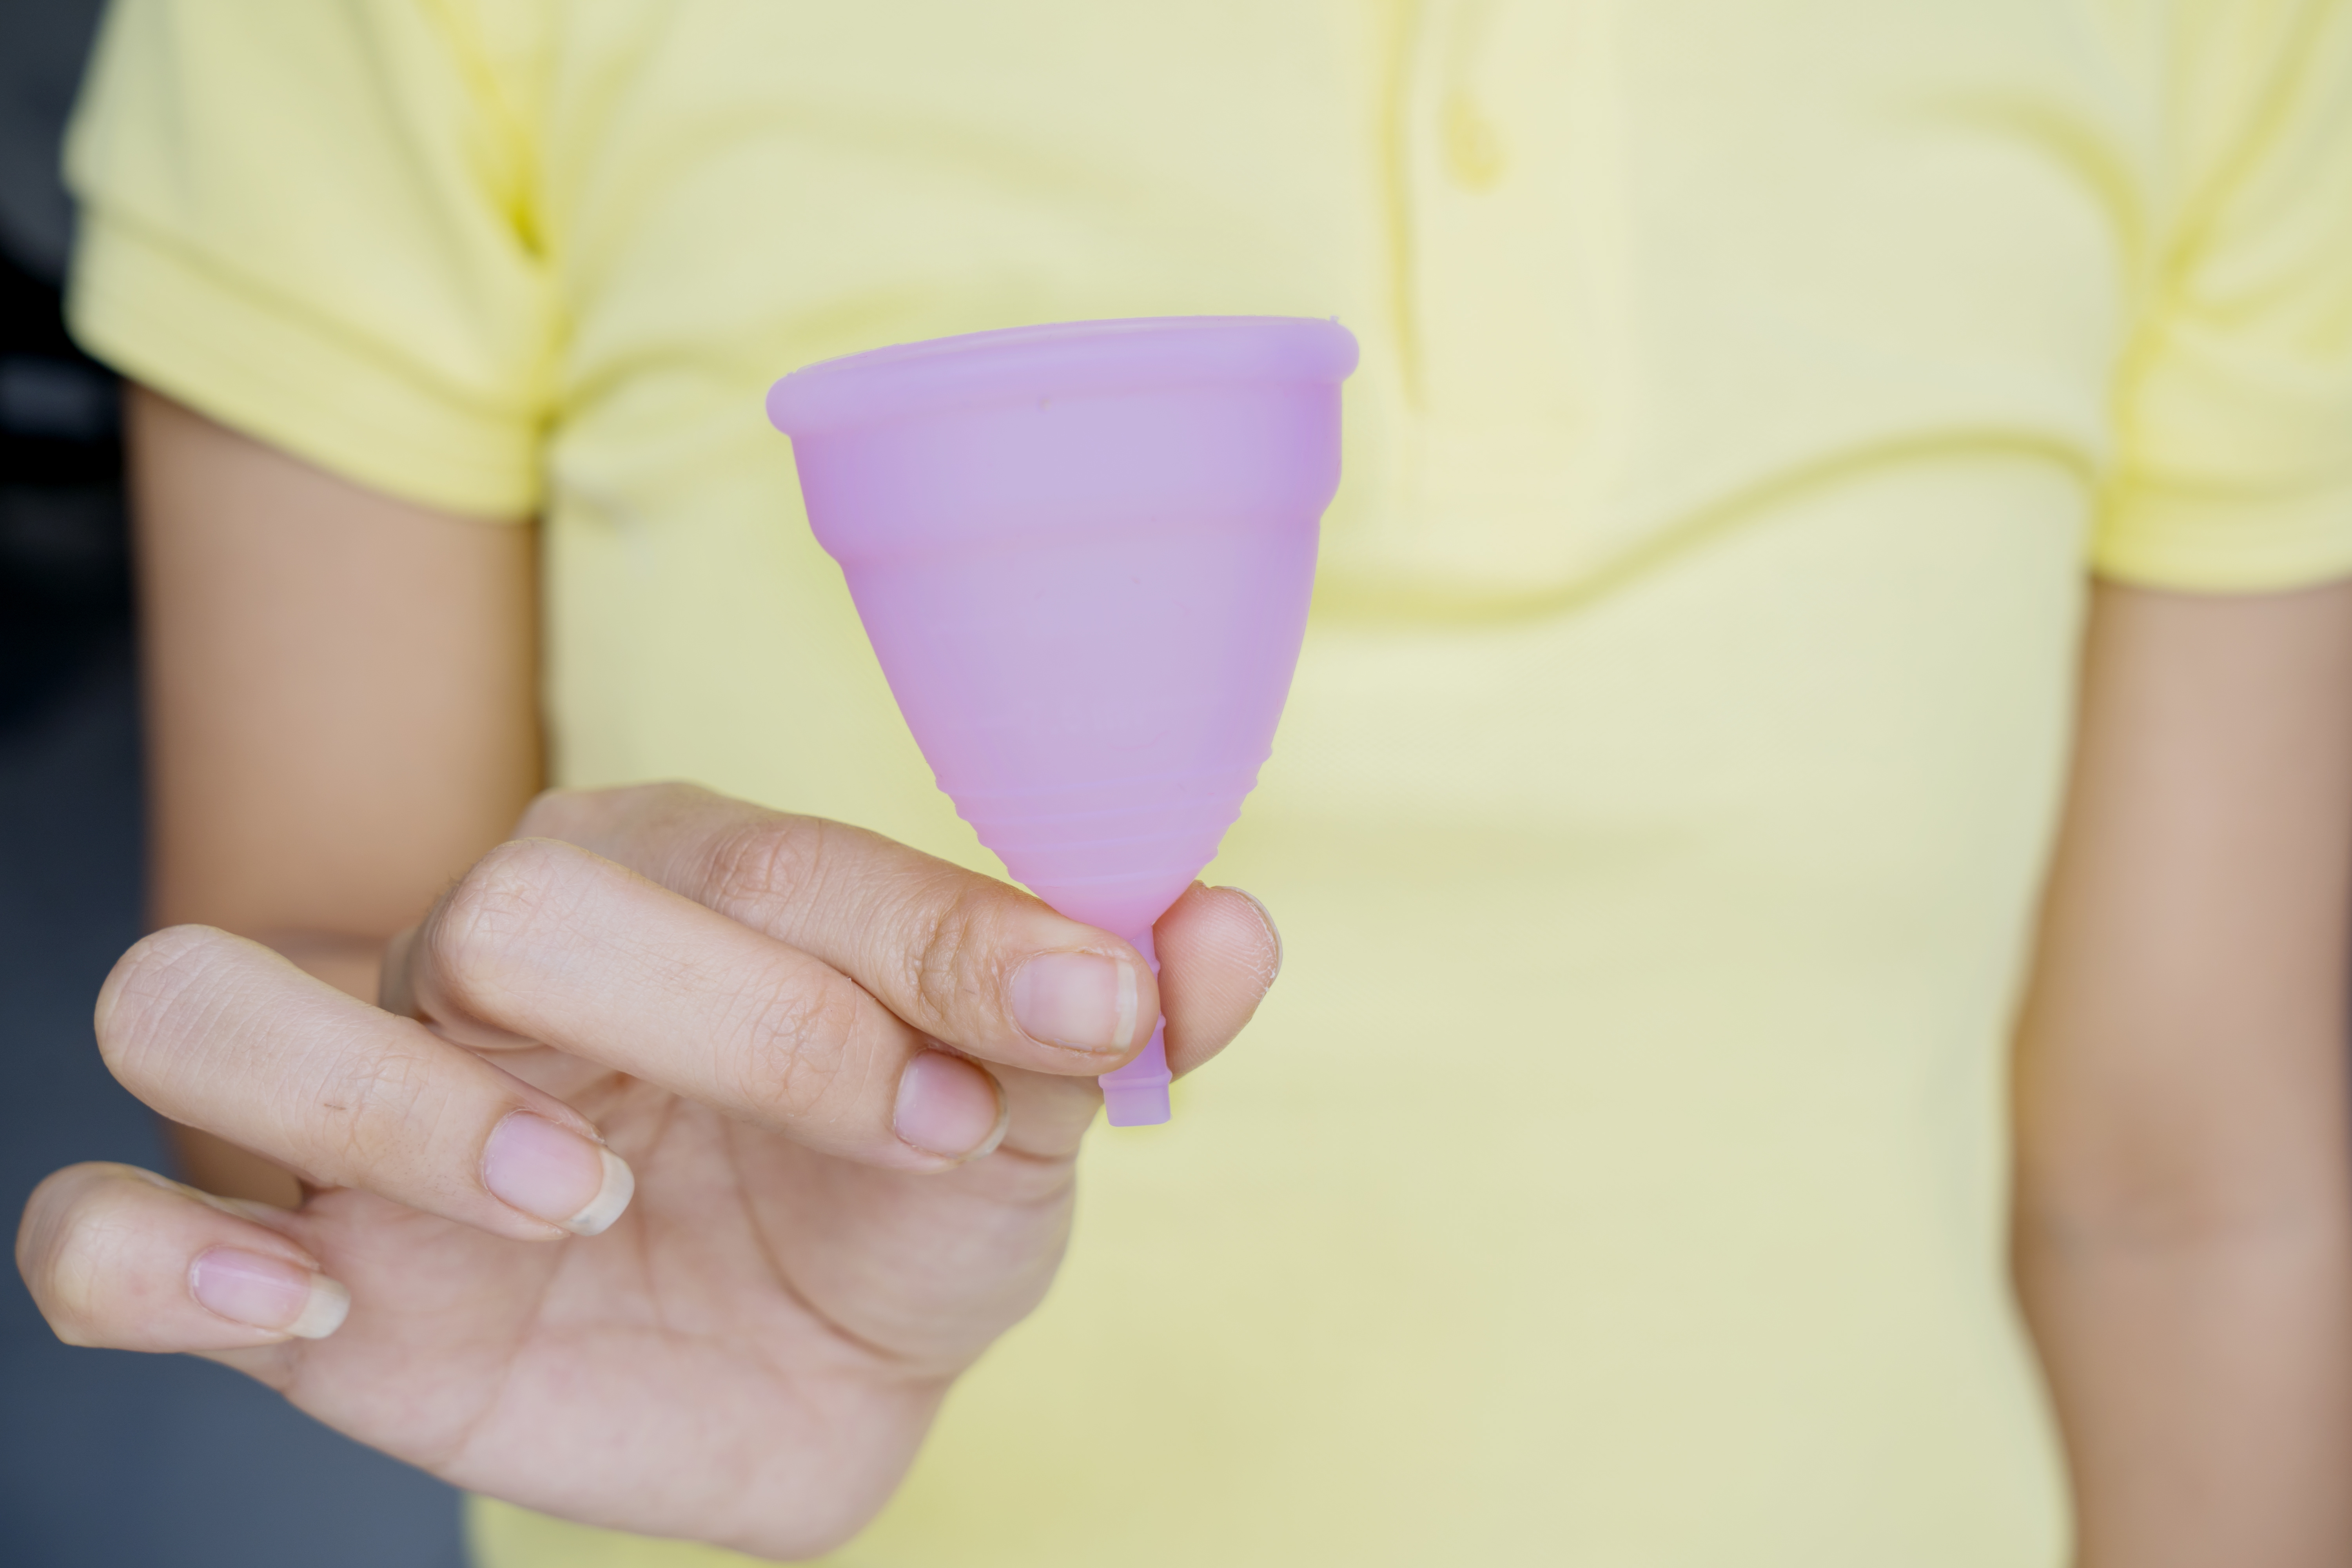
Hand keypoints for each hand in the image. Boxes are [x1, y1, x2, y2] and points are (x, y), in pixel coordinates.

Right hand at [14, 783, 1279, 1557]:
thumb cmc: (888, 1203)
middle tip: (900, 1141)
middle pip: (517, 906)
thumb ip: (1100, 1015)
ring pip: (214, 999)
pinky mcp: (280, 1264)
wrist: (795, 1364)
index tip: (1074, 1040)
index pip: (778, 860)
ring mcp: (362, 1111)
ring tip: (575, 1196)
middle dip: (735, 1024)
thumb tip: (1225, 932)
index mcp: (681, 885)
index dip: (936, 951)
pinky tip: (300, 1299)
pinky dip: (155, 1250)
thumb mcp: (1017, 1120)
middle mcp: (498, 961)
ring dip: (397, 1101)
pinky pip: (97, 1227)